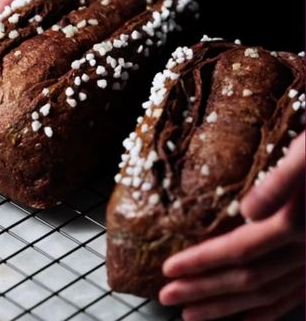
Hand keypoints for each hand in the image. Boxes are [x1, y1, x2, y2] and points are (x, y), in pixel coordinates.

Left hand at [159, 133, 304, 320]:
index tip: (169, 269)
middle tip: (167, 296)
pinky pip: (293, 297)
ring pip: (267, 294)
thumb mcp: (305, 154)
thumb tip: (249, 210)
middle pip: (247, 279)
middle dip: (204, 290)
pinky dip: (266, 312)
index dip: (202, 262)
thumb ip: (280, 182)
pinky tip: (245, 320)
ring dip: (227, 307)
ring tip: (192, 314)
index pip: (239, 250)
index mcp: (295, 223)